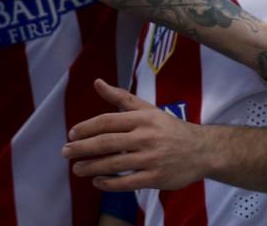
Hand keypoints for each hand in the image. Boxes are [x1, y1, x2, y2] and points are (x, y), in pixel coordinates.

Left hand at [63, 80, 211, 191]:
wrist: (202, 150)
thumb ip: (121, 97)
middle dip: (83, 148)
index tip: (72, 134)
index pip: (108, 121)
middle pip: (107, 142)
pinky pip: (127, 182)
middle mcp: (146, 136)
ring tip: (76, 169)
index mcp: (143, 118)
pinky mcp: (156, 178)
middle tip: (65, 152)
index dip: (87, 127)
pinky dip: (109, 183)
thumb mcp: (148, 109)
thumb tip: (97, 82)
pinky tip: (97, 182)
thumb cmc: (169, 128)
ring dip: (92, 167)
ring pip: (114, 164)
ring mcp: (151, 158)